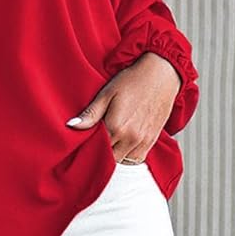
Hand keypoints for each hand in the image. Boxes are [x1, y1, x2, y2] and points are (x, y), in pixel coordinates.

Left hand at [67, 52, 182, 163]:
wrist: (162, 74)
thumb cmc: (134, 80)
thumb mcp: (107, 93)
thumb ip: (90, 114)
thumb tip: (72, 126)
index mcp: (116, 127)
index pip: (96, 150)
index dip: (89, 147)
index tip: (85, 142)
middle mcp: (131, 138)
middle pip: (110, 159)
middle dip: (101, 153)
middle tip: (96, 142)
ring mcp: (143, 141)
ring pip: (123, 161)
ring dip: (115, 155)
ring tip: (110, 142)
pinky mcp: (152, 141)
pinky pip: (136, 159)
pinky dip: (128, 155)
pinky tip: (123, 143)